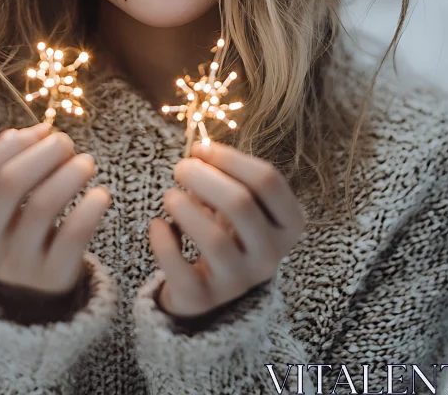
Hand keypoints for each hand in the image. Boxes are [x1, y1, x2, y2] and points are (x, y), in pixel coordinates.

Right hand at [0, 123, 111, 295]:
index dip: (12, 144)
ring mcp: (14, 266)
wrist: (20, 320)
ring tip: (86, 163)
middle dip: (44, 152)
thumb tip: (29, 132)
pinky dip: (90, 207)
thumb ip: (0, 173)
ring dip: (69, 173)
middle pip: (10, 182)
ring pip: (42, 204)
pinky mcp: (50, 281)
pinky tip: (100, 195)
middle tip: (67, 143)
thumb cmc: (6, 249)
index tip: (41, 131)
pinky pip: (73, 234)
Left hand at [148, 140, 306, 318]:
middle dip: (202, 177)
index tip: (201, 149)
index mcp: (288, 224)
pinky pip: (181, 270)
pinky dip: (163, 242)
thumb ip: (227, 174)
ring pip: (213, 239)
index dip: (230, 158)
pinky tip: (159, 225)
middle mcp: (270, 255)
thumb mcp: (242, 200)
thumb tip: (198, 151)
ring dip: (183, 207)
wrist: (212, 283)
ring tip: (170, 196)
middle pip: (240, 204)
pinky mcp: (204, 298)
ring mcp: (239, 281)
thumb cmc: (228, 227)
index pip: (268, 181)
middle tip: (180, 168)